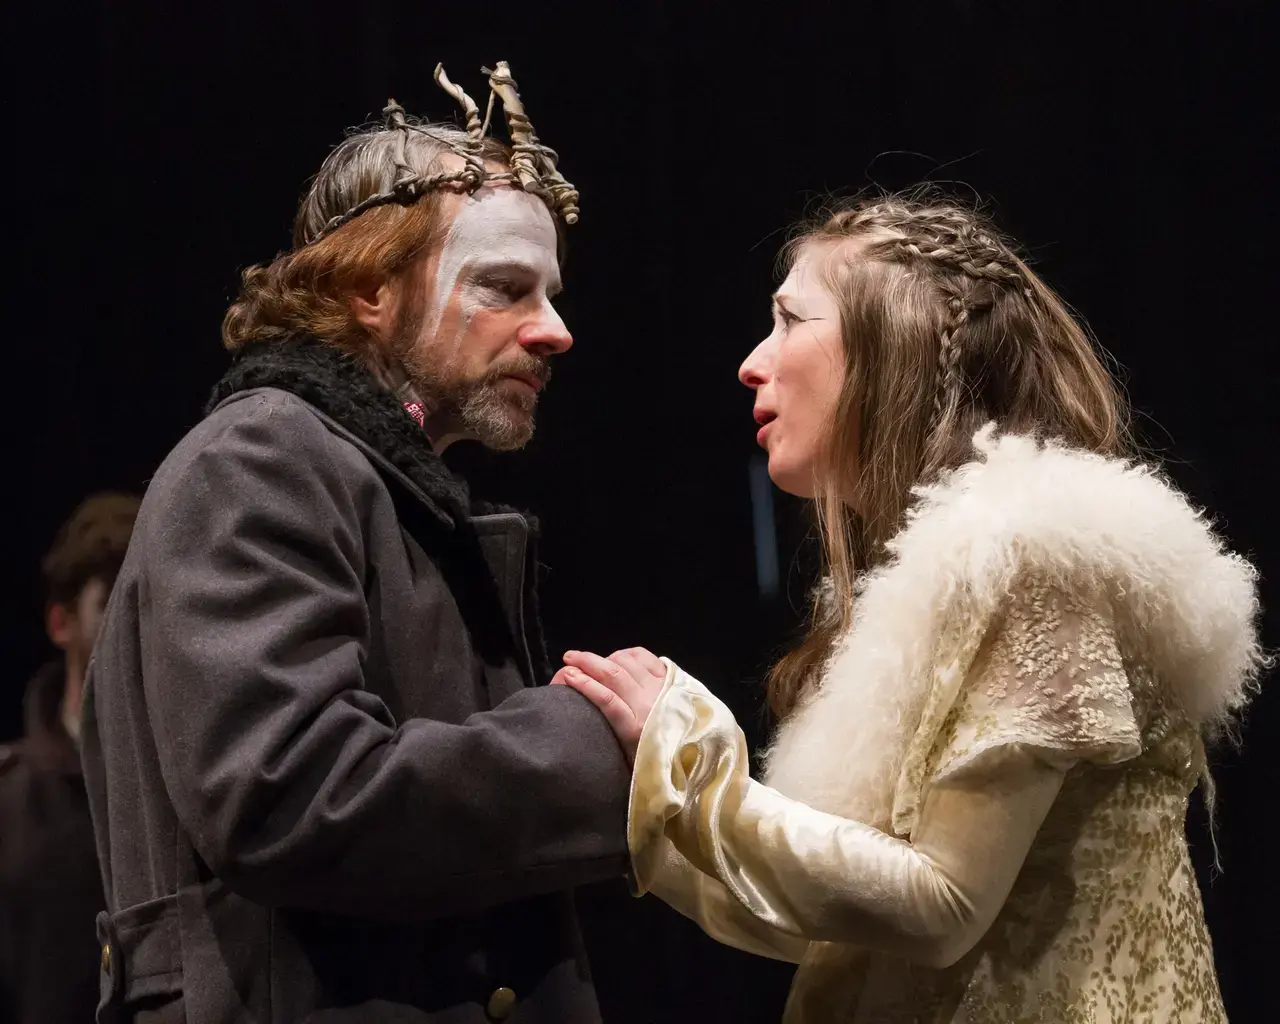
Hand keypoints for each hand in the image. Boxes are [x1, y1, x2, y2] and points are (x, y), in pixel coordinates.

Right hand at [551, 647, 666, 763]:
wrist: (691, 754)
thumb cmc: (651, 758)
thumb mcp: (625, 756)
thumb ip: (608, 731)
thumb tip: (583, 698)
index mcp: (635, 730)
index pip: (606, 700)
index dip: (584, 684)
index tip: (566, 674)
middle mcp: (649, 705)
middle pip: (614, 674)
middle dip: (587, 662)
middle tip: (569, 657)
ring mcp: (662, 688)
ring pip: (627, 662)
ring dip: (604, 657)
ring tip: (589, 659)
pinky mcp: (672, 679)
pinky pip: (645, 657)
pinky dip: (627, 653)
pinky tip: (616, 657)